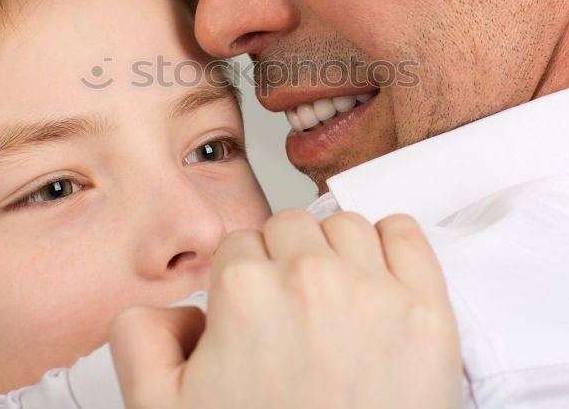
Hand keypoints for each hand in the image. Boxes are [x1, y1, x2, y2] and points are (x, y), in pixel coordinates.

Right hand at [109, 209, 461, 408]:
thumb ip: (140, 340)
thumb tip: (170, 309)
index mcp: (244, 293)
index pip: (239, 245)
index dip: (243, 281)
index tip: (256, 312)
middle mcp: (309, 278)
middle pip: (290, 227)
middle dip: (285, 262)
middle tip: (293, 313)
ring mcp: (374, 291)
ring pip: (346, 226)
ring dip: (336, 253)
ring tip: (336, 304)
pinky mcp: (428, 311)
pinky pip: (406, 234)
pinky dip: (392, 245)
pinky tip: (379, 282)